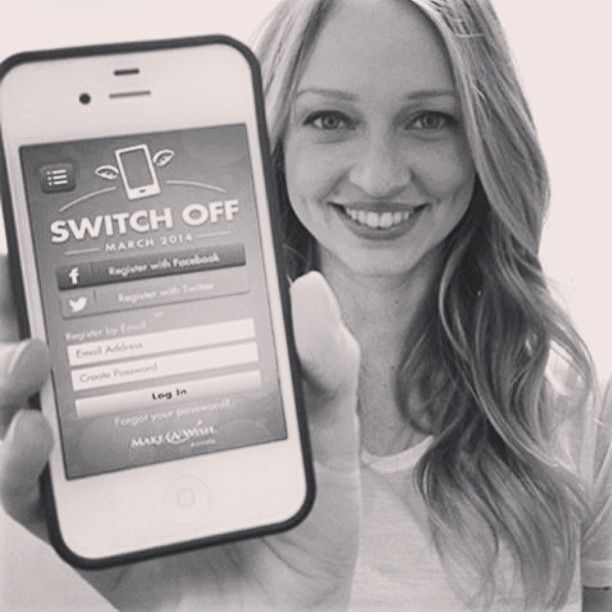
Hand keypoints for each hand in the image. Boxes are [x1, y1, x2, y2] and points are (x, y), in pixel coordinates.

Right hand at [0, 254, 361, 609]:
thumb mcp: (331, 435)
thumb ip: (328, 368)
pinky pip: (26, 493)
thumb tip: (308, 290)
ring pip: (26, 410)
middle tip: (24, 266)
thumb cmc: (311, 520)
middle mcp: (136, 417)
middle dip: (29, 307)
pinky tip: (34, 434)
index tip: (77, 225)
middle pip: (65, 352)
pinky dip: (13, 461)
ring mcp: (104, 469)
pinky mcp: (86, 527)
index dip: (97, 269)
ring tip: (30, 352)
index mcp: (188, 383)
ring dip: (7, 375)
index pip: (135, 315)